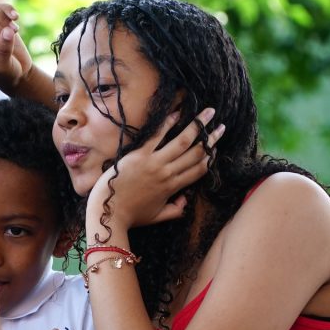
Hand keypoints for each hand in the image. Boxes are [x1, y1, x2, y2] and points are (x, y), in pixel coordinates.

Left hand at [0, 0, 32, 94]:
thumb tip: (7, 30)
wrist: (19, 73)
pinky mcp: (3, 23)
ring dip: (0, 12)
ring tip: (13, 23)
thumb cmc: (7, 74)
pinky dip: (9, 10)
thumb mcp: (4, 66)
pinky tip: (16, 18)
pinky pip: (3, 9)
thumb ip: (3, 49)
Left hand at [89, 107, 225, 229]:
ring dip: (197, 125)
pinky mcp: (138, 155)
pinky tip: (178, 113)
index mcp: (173, 188)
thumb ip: (175, 211)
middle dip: (211, 139)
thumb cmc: (130, 215)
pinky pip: (156, 136)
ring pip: (182, 141)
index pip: (198, 170)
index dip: (210, 158)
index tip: (216, 148)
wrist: (108, 212)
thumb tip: (185, 201)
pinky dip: (168, 123)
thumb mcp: (157, 217)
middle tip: (221, 127)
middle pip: (196, 153)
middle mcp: (167, 173)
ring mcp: (154, 163)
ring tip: (209, 112)